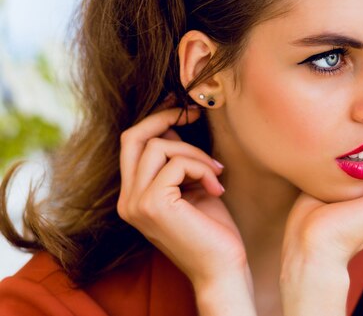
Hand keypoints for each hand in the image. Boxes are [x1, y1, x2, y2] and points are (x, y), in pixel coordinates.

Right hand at [117, 95, 250, 293]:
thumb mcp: (191, 185)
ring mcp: (135, 203)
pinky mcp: (152, 204)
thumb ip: (175, 161)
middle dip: (165, 118)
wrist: (223, 267)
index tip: (185, 109)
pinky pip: (176, 163)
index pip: (131, 144)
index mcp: (133, 195)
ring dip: (195, 154)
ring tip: (216, 174)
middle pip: (132, 137)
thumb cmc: (213, 228)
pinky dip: (201, 168)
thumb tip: (171, 126)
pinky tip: (217, 187)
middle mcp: (127, 199)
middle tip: (195, 114)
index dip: (156, 120)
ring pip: (158, 147)